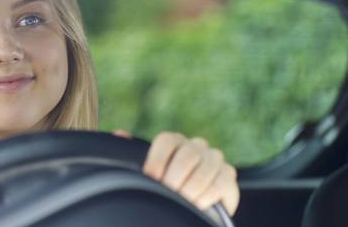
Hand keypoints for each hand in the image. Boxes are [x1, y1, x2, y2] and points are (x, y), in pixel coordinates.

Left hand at [114, 130, 238, 214]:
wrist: (192, 212)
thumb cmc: (166, 191)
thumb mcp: (148, 175)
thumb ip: (134, 154)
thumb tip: (119, 134)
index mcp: (174, 142)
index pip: (166, 140)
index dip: (157, 160)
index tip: (151, 178)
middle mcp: (196, 146)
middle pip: (187, 154)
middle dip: (175, 178)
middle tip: (169, 193)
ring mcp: (215, 159)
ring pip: (205, 167)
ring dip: (191, 188)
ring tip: (182, 201)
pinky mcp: (228, 176)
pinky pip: (220, 182)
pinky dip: (207, 196)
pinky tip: (197, 205)